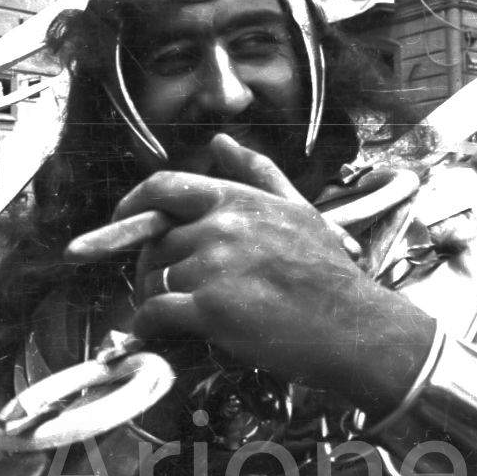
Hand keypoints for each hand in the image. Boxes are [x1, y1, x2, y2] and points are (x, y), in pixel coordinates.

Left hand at [89, 135, 433, 405]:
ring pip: (153, 280)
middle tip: (163, 287)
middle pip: (155, 244)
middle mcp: (221, 228)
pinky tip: (155, 332)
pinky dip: (146, 325)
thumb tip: (220, 142)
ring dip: (153, 299)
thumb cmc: (327, 274)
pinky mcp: (210, 309)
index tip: (120, 221)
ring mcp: (213, 268)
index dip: (132, 205)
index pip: (164, 188)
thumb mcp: (296, 210)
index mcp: (237, 202)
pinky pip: (154, 313)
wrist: (356, 329)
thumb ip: (256, 173)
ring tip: (173, 314)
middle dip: (151, 267)